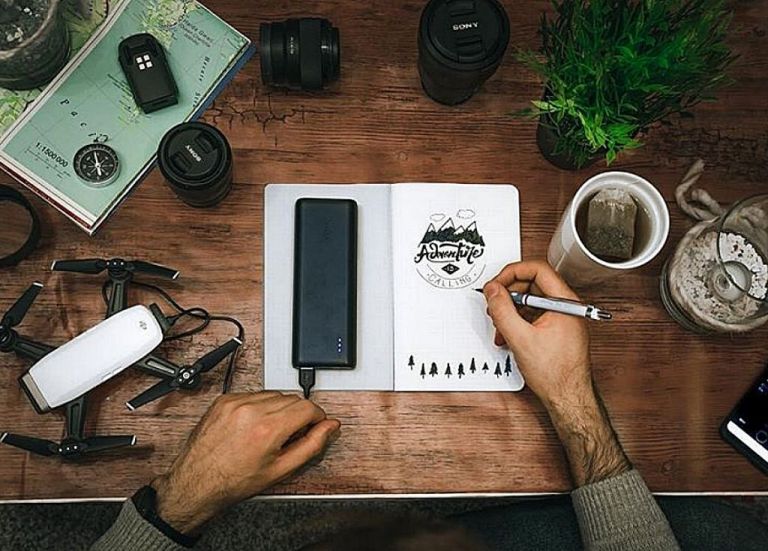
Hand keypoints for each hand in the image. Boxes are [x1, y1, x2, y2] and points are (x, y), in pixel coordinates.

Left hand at [152, 392, 340, 532]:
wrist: (197, 482)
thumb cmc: (235, 481)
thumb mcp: (281, 469)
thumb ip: (312, 445)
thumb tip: (329, 427)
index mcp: (268, 428)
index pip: (307, 407)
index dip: (316, 417)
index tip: (315, 425)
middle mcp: (250, 410)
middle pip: (292, 399)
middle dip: (297, 415)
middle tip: (290, 435)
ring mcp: (235, 403)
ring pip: (274, 394)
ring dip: (279, 409)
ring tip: (269, 432)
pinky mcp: (224, 400)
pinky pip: (254, 394)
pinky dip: (259, 406)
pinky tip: (253, 425)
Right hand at [482, 260, 592, 410]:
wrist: (568, 398)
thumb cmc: (556, 374)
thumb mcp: (521, 338)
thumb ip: (502, 310)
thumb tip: (493, 290)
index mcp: (564, 302)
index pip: (537, 269)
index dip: (512, 272)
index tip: (497, 283)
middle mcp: (566, 306)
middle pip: (533, 284)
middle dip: (509, 293)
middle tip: (494, 303)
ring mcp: (562, 318)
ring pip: (531, 301)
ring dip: (511, 310)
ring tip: (500, 325)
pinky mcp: (556, 329)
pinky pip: (534, 316)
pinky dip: (518, 322)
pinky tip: (508, 336)